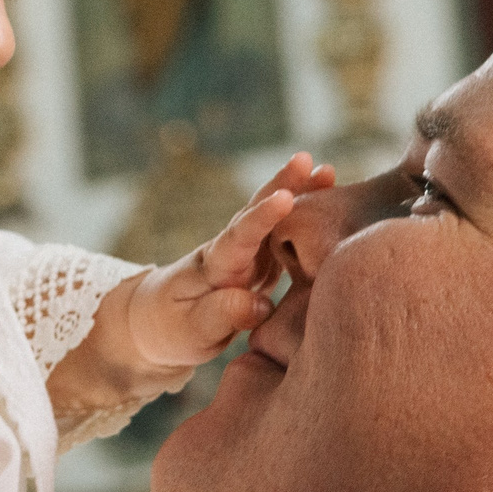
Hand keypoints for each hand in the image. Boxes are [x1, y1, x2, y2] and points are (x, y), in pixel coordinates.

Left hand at [124, 153, 336, 369]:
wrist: (160, 324)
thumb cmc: (171, 328)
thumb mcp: (190, 331)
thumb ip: (222, 315)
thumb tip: (261, 304)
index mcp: (215, 266)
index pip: (239, 237)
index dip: (262, 217)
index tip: (283, 198)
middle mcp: (234, 252)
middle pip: (258, 214)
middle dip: (283, 185)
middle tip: (307, 160)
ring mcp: (250, 256)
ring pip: (278, 222)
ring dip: (302, 196)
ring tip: (328, 172)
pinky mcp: (262, 265)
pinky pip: (288, 240)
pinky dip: (308, 221)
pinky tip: (333, 204)